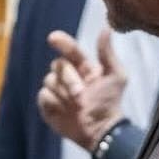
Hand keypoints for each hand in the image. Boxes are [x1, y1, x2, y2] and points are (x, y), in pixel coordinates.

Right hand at [37, 29, 126, 150]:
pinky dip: (53, 102)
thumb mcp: (115, 76)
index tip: (53, 38)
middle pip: (58, 66)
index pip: (70, 50)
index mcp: (83, 67)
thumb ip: (107, 53)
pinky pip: (43, 96)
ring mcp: (57, 91)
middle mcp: (68, 76)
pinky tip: (64, 110)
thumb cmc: (110, 103)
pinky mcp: (48, 105)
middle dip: (68, 79)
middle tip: (80, 94)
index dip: (61, 42)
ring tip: (76, 105)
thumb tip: (106, 28)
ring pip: (48, 80)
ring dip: (62, 92)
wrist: (100, 130)